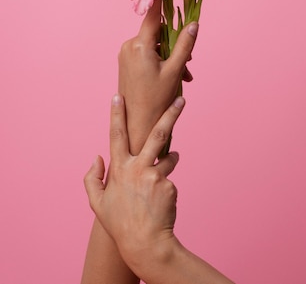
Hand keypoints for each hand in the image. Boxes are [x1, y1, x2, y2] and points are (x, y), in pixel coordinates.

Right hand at [84, 94, 184, 271]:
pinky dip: (166, 186)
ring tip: (161, 179)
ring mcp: (156, 175)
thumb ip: (93, 178)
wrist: (145, 242)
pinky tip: (160, 202)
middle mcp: (138, 168)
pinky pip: (170, 178)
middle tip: (181, 98)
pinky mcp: (170, 184)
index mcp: (119, 169)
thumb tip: (96, 157)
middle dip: (171, 113)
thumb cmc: (120, 222)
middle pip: (158, 133)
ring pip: (170, 156)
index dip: (117, 115)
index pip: (116, 136)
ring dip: (170, 159)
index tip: (118, 96)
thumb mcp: (97, 203)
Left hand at [118, 0, 197, 153]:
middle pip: (158, 32)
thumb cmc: (157, 99)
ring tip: (183, 76)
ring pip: (154, 44)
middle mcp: (128, 46)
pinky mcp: (126, 62)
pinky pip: (147, 53)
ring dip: (171, 55)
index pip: (154, 14)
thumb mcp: (175, 71)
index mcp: (139, 45)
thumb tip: (194, 23)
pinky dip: (162, 61)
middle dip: (176, 43)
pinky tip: (172, 76)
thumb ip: (185, 45)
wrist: (137, 124)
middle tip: (189, 63)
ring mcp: (125, 54)